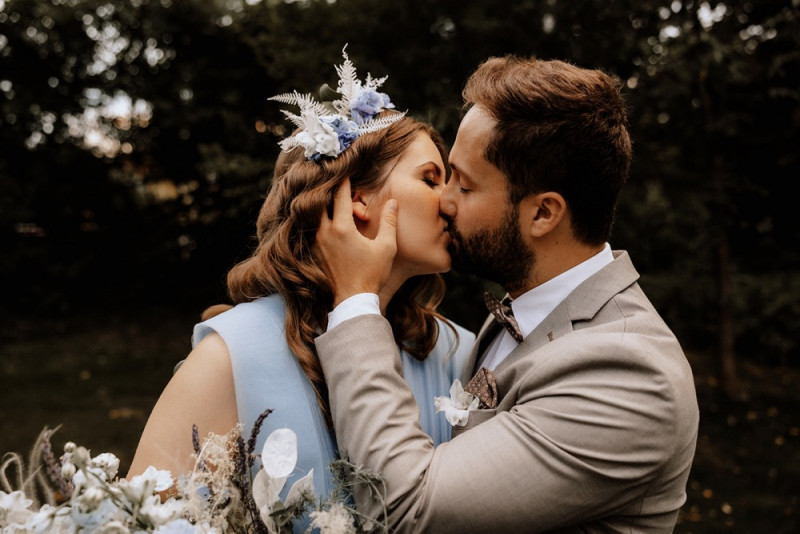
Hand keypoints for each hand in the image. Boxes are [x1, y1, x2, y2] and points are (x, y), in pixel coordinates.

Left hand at [315, 178, 397, 306]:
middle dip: (329, 192)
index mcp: (342, 228)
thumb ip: (388, 222)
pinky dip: (321, 221)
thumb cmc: (372, 274)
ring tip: (335, 203)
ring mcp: (317, 242)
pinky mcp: (314, 252)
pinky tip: (331, 223)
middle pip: (321, 202)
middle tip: (338, 186)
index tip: (345, 170)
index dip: (343, 180)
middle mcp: (324, 232)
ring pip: (316, 216)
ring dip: (325, 207)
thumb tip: (393, 202)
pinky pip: (315, 229)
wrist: (353, 300)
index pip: (339, 195)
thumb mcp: (386, 247)